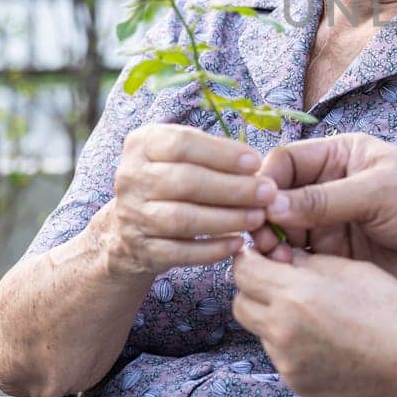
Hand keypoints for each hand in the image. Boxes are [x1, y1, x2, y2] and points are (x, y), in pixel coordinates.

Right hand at [95, 122, 272, 278]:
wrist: (129, 227)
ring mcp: (133, 215)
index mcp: (143, 145)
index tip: (256, 163)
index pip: (182, 144)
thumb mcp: (179, 155)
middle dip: (233, 188)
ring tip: (258, 218)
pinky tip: (238, 243)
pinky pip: (181, 252)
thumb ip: (211, 153)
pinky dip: (212, 249)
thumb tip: (254, 165)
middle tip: (268, 193)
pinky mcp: (142, 249)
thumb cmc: (169, 181)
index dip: (222, 154)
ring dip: (227, 219)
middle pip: (185, 181)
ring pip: (183, 219)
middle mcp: (131, 178)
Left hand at [230, 245, 396, 396]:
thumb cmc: (391, 310)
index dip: (251, 258)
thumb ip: (306, 262)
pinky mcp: (296, 383)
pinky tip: (324, 336)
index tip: (265, 253)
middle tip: (282, 279)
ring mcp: (287, 363)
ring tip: (310, 310)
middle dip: (255, 287)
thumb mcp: (349, 269)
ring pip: (259, 329)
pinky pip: (279, 354)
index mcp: (295, 296)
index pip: (243, 270)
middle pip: (240, 302)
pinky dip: (291, 341)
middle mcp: (282, 332)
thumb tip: (278, 257)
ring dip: (272, 314)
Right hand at [248, 133, 396, 291]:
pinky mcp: (337, 257)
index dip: (266, 182)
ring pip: (284, 233)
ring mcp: (330, 224)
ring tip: (279, 262)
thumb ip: (325, 200)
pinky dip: (292, 269)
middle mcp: (327, 188)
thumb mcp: (378, 193)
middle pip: (277, 200)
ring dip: (275, 247)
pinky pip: (302, 262)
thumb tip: (271, 204)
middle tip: (264, 241)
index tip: (258, 205)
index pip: (284, 162)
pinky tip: (291, 278)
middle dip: (264, 218)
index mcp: (337, 157)